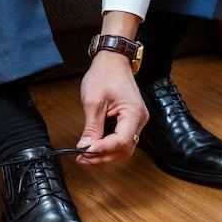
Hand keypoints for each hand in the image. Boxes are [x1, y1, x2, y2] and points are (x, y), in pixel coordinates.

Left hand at [76, 50, 148, 166]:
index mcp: (133, 112)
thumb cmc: (105, 74)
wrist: (113, 61)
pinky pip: (122, 141)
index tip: (86, 152)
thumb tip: (85, 146)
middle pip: (124, 150)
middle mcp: (139, 119)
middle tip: (83, 160)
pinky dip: (108, 148)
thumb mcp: (93, 101)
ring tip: (86, 157)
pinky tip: (94, 149)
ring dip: (105, 156)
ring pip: (124, 149)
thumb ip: (91, 127)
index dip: (104, 149)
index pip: (121, 141)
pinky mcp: (130, 122)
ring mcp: (136, 122)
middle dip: (103, 158)